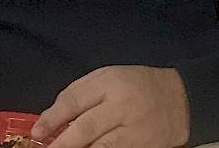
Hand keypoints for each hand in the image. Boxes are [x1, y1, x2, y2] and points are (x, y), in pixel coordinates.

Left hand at [32, 65, 189, 147]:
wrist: (181, 99)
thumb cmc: (139, 86)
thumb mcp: (111, 77)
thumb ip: (81, 94)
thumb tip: (51, 120)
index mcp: (111, 82)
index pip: (74, 100)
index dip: (52, 118)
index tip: (37, 132)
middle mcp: (122, 105)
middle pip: (85, 128)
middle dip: (61, 143)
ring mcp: (134, 129)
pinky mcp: (143, 147)